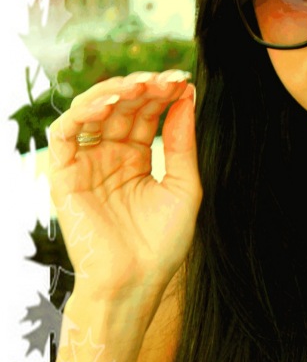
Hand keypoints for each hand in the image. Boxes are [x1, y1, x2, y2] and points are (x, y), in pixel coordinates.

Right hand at [48, 70, 202, 297]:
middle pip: (122, 108)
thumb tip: (188, 98)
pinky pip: (66, 133)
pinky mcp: (64, 175)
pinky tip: (110, 103)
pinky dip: (83, 112)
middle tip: (164, 79)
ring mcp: (86, 164)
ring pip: (91, 112)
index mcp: (135, 160)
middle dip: (143, 89)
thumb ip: (181, 143)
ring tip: (140, 86)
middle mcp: (109, 157)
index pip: (146, 115)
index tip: (183, 81)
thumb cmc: (161, 245)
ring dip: (114, 92)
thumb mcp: (183, 187)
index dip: (162, 95)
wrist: (135, 283)